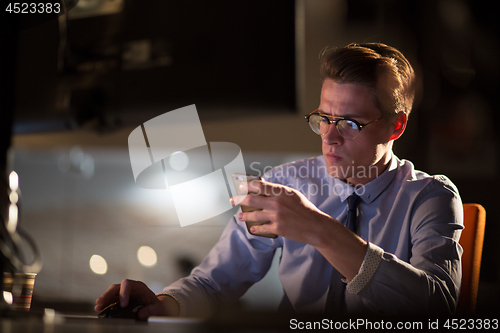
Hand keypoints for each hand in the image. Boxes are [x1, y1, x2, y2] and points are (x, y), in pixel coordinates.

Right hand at [94, 279, 178, 319]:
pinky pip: (111, 301)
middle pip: (116, 287)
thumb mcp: (158, 308)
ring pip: (111, 293)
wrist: (157, 309)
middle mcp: (130, 289)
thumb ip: (152, 310)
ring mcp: (124, 294)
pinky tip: (100, 309)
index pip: (127, 284)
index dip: (123, 293)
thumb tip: (141, 313)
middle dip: (107, 294)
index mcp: (139, 287)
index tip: (122, 305)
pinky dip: (105, 304)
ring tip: (97, 307)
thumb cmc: (158, 307)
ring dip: (104, 299)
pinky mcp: (120, 301)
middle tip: (100, 303)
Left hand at [232, 180, 367, 280]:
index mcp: (280, 192)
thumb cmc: (305, 209)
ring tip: (239, 217)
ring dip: (244, 216)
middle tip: (233, 200)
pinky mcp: (277, 228)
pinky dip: (255, 228)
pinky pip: (261, 228)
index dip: (247, 185)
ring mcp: (276, 216)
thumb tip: (264, 186)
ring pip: (253, 215)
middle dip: (239, 200)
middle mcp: (276, 203)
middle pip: (251, 200)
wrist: (315, 226)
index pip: (259, 185)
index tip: (240, 186)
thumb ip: (278, 191)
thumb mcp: (293, 195)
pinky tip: (252, 228)